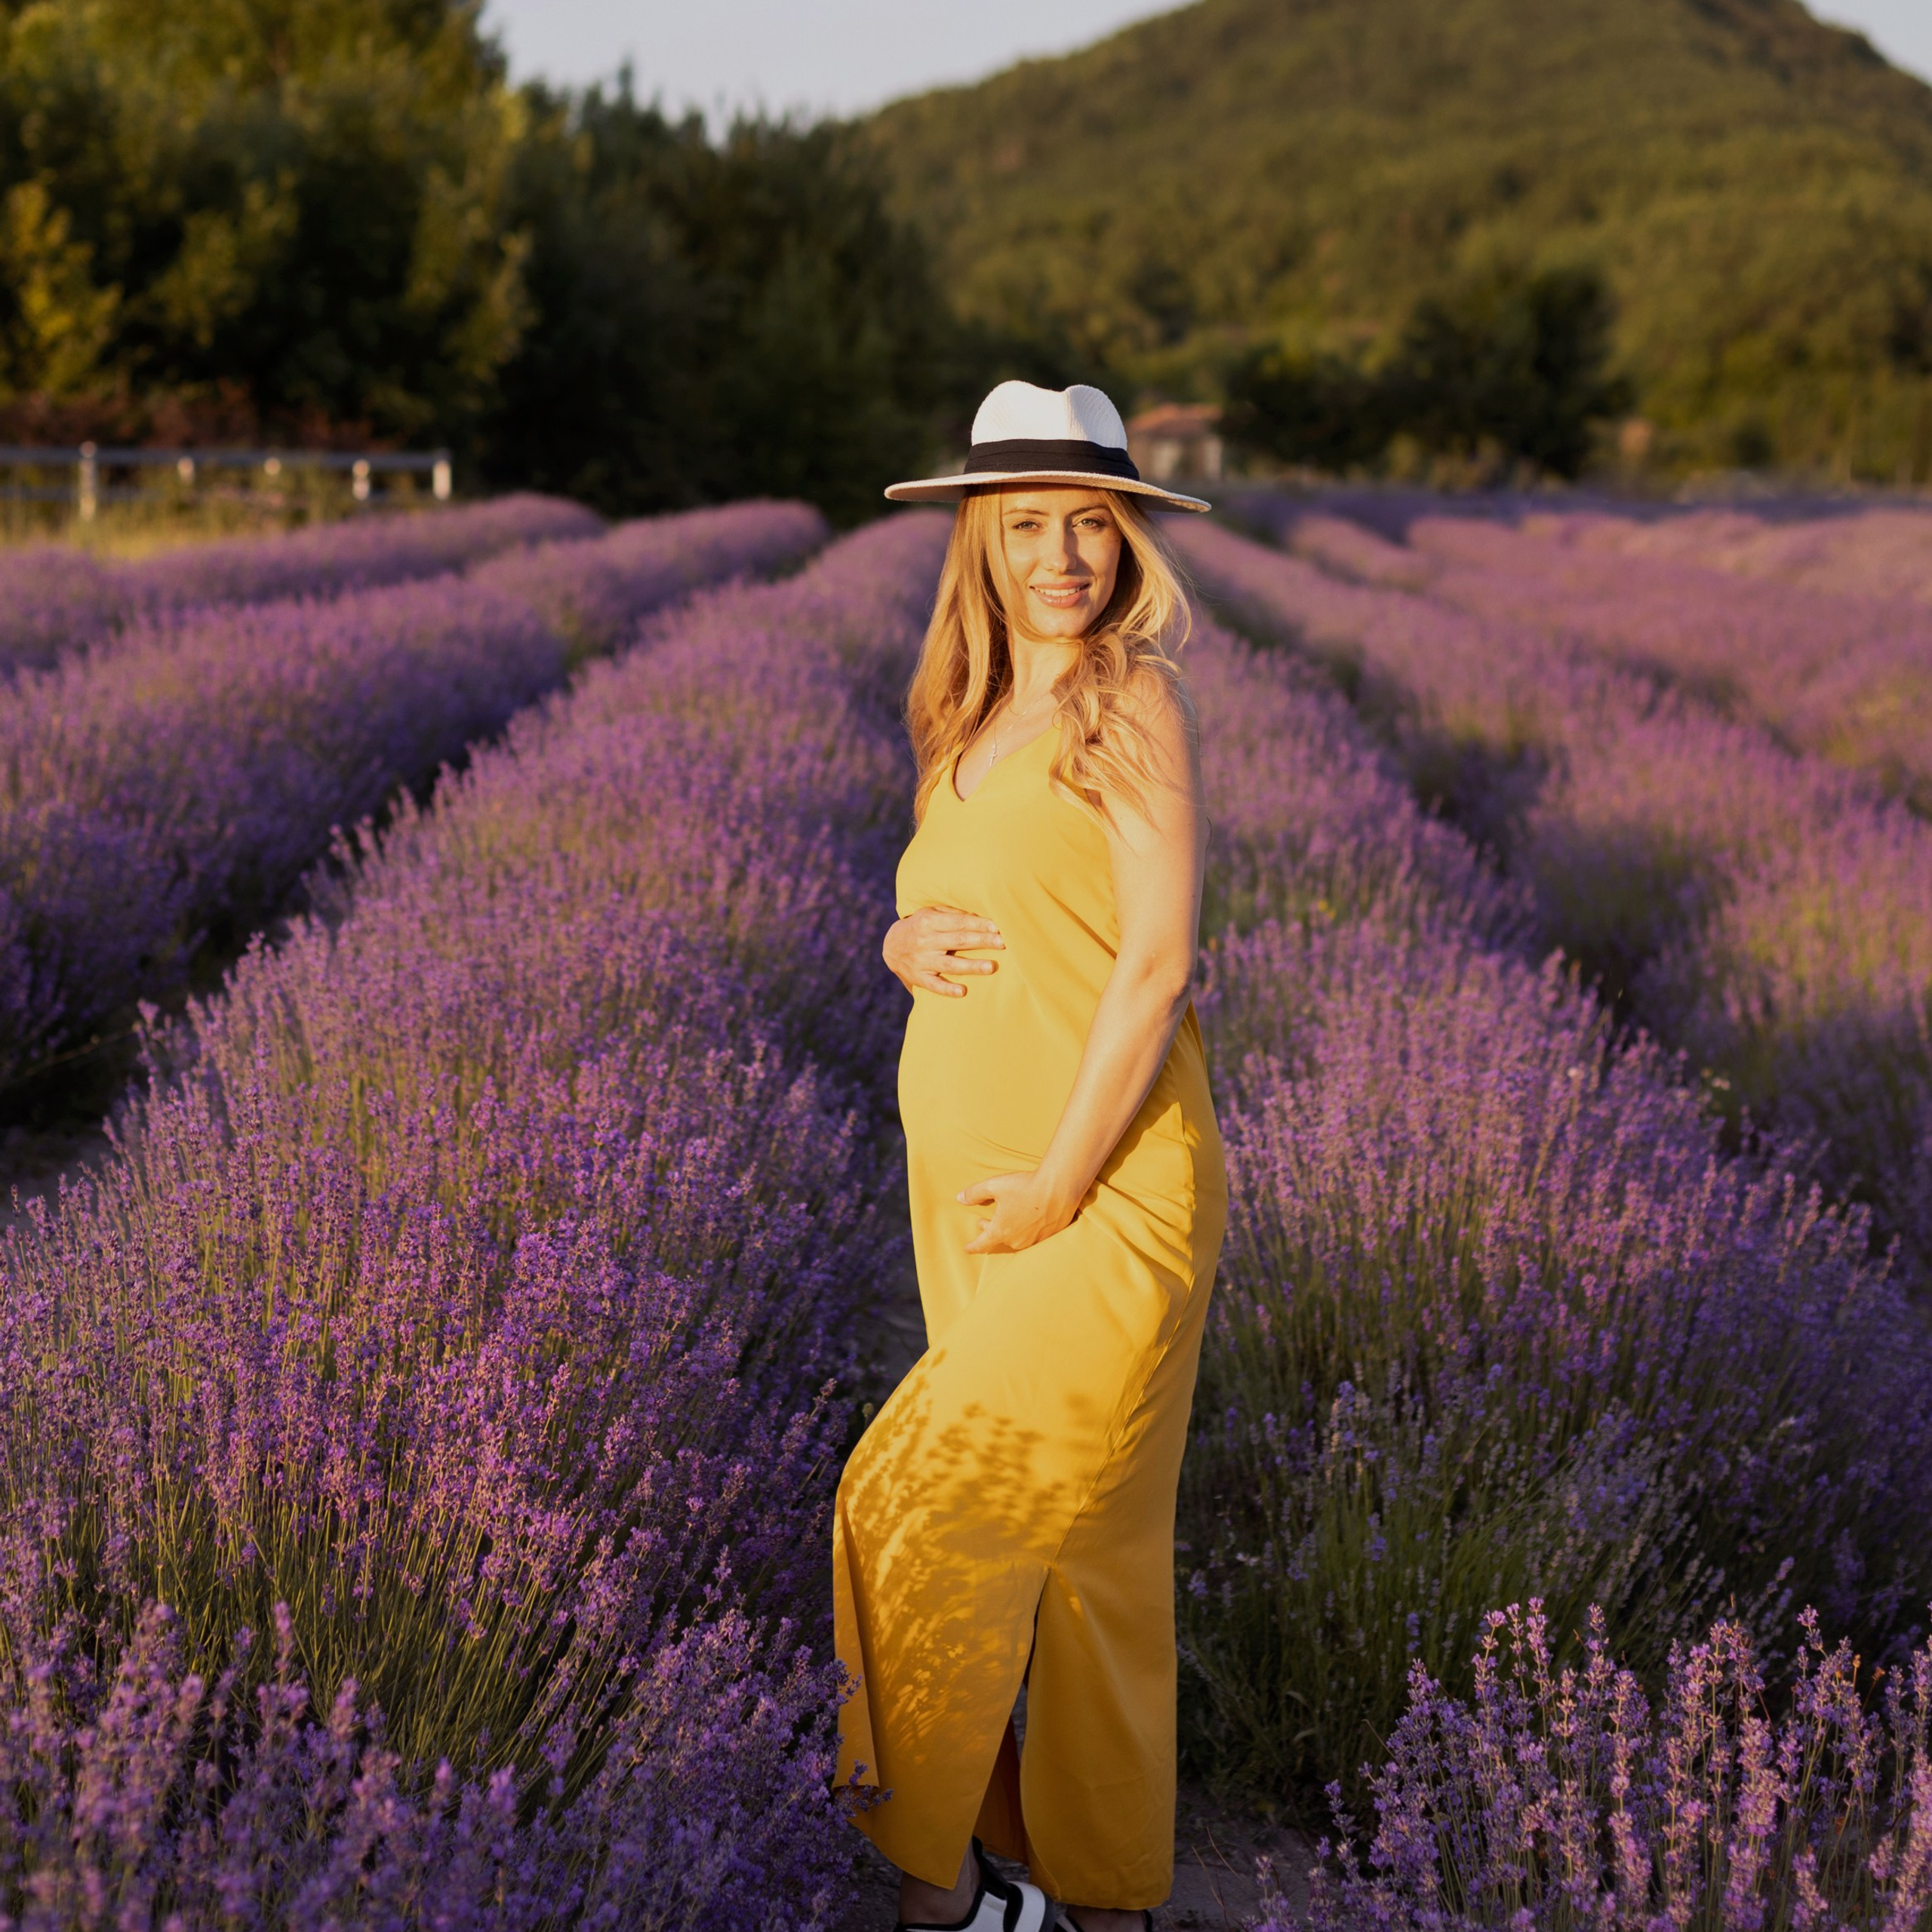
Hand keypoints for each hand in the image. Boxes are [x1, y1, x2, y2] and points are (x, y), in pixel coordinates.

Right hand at [883, 905, 1002, 996]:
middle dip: (981, 941)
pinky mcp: (919, 977)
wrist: (890, 946)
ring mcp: (921, 961)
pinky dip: (947, 989)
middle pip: (958, 941)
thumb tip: (979, 915)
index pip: (959, 922)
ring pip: (949, 964)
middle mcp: (925, 941)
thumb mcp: (930, 912)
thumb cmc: (920, 925)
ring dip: (971, 966)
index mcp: (929, 921)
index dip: (978, 924)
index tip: (998, 926)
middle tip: (1003, 943)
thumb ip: (952, 913)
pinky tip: (962, 992)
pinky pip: (934, 985)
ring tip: (991, 967)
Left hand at [960, 1170, 1079, 1253]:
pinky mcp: (1049, 1236)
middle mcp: (1017, 1240)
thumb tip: (960, 1198)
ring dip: (1008, 1230)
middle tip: (984, 1222)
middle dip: (989, 1231)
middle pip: (999, 1239)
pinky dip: (1026, 1230)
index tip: (967, 1249)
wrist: (1059, 1188)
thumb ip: (975, 1193)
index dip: (973, 1247)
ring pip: (1016, 1239)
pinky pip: (1032, 1237)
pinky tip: (1028, 1219)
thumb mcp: (994, 1186)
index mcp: (1001, 1231)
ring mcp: (1034, 1240)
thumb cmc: (1026, 1186)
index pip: (982, 1244)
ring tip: (1006, 1219)